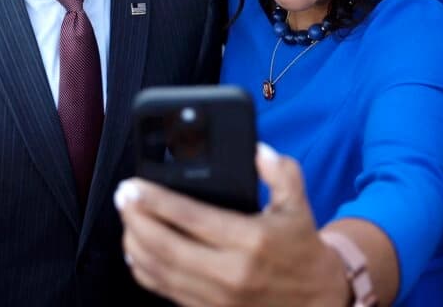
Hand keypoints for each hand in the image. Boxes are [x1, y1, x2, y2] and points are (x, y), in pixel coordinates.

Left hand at [115, 144, 348, 306]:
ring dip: (135, 244)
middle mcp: (231, 272)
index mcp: (251, 240)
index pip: (192, 218)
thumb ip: (281, 173)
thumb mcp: (299, 206)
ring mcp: (218, 298)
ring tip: (126, 220)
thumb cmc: (303, 252)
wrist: (319, 302)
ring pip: (160, 271)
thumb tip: (258, 150)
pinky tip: (137, 251)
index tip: (134, 186)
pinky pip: (165, 292)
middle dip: (136, 220)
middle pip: (165, 246)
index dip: (156, 201)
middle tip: (123, 198)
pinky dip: (145, 271)